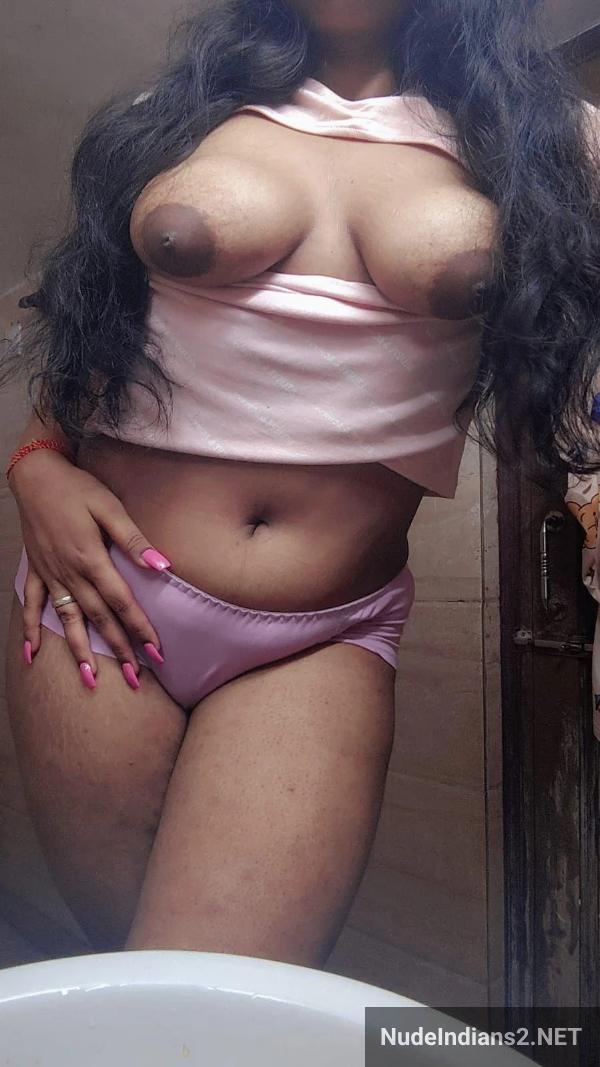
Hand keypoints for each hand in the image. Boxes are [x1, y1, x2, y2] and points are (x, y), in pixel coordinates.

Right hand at [10, 449, 169, 688]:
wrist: (36, 475)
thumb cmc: (77, 488)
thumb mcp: (110, 507)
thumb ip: (133, 539)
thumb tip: (162, 565)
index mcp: (91, 559)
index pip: (122, 602)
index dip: (140, 628)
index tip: (156, 653)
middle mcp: (70, 573)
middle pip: (99, 618)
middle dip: (119, 650)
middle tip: (135, 679)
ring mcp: (50, 575)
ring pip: (68, 620)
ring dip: (79, 651)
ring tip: (90, 681)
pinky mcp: (36, 570)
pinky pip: (31, 605)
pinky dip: (30, 630)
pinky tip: (32, 654)